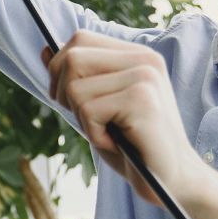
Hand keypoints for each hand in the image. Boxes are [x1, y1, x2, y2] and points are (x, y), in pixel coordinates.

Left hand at [43, 30, 214, 207]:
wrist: (172, 179)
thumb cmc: (133, 145)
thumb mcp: (99, 106)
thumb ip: (77, 77)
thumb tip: (45, 50)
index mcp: (137, 55)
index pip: (80, 39)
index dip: (61, 69)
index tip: (72, 100)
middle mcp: (144, 59)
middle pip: (72, 58)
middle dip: (65, 94)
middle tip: (90, 120)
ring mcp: (144, 77)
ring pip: (75, 88)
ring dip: (83, 120)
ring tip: (111, 133)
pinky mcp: (141, 99)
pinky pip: (88, 111)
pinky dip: (94, 135)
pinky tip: (119, 143)